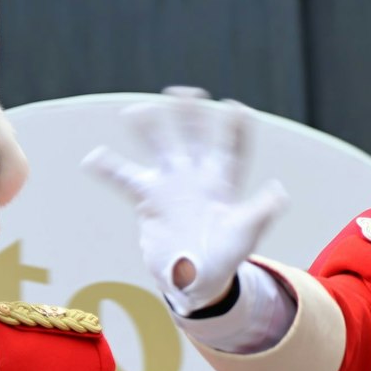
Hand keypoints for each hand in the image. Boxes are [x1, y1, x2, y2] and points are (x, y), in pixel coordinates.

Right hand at [84, 88, 286, 313]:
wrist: (197, 279)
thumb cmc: (226, 256)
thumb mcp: (247, 235)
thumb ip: (262, 212)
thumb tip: (278, 191)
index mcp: (224, 183)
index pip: (232, 148)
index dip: (235, 128)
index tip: (235, 107)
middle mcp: (197, 176)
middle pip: (193, 137)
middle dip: (188, 114)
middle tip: (181, 91)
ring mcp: (171, 185)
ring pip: (159, 148)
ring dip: (149, 129)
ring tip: (135, 112)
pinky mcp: (148, 199)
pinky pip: (125, 178)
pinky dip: (109, 168)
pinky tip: (92, 158)